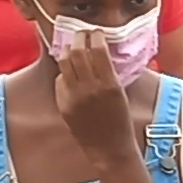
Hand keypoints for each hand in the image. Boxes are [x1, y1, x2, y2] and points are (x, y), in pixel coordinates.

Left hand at [51, 41, 143, 174]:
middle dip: (79, 38)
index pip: (97, 49)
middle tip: (82, 35)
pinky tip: (71, 73)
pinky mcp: (63, 105)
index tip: (96, 33)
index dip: (95, 36)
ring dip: (68, 51)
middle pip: (77, 51)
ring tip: (73, 49)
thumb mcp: (122, 92)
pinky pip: (60, 80)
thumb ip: (110, 72)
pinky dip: (65, 73)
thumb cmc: (121, 121)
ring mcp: (74, 97)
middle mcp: (90, 88)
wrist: (110, 149)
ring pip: (64, 62)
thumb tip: (100, 50)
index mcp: (109, 84)